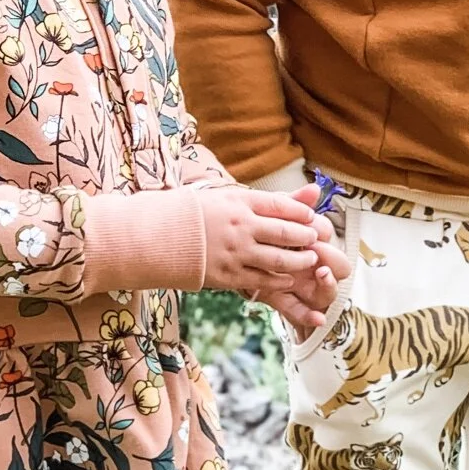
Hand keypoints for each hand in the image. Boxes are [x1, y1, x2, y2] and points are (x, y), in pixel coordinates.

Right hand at [199, 187, 329, 296]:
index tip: (310, 217)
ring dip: (299, 260)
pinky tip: (288, 279)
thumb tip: (306, 189)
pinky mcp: (226, 275)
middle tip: (315, 239)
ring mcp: (234, 253)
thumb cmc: (188, 213)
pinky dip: (279, 280)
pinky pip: (261, 280)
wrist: (153, 238)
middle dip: (305, 237)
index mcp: (237, 202)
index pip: (280, 205)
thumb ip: (261, 198)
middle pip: (284, 232)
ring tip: (309, 259)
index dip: (300, 212)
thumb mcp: (222, 196)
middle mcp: (239, 226)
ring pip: (279, 259)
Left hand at [255, 189, 348, 333]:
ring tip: (321, 274)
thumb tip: (315, 189)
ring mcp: (300, 284)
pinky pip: (300, 312)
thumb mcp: (265, 215)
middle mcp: (310, 263)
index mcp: (307, 239)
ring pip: (327, 290)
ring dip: (328, 284)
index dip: (323, 233)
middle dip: (332, 258)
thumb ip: (289, 204)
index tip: (314, 230)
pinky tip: (318, 320)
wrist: (219, 251)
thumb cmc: (248, 229)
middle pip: (338, 264)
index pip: (326, 234)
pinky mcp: (282, 300)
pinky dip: (310, 317)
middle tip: (317, 251)